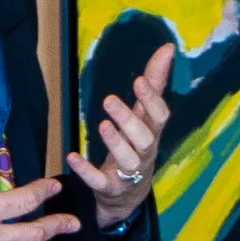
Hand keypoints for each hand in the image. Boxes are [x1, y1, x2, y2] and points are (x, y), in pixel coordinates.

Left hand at [68, 40, 173, 230]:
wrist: (129, 192)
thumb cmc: (138, 143)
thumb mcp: (145, 114)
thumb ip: (154, 82)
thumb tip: (167, 48)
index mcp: (153, 132)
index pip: (160, 117)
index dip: (152, 100)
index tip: (139, 80)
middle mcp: (145, 153)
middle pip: (144, 139)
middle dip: (129, 120)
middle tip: (109, 100)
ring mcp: (129, 173)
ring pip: (127, 160)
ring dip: (115, 143)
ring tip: (101, 125)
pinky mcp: (110, 187)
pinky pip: (99, 181)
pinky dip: (86, 170)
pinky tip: (72, 156)